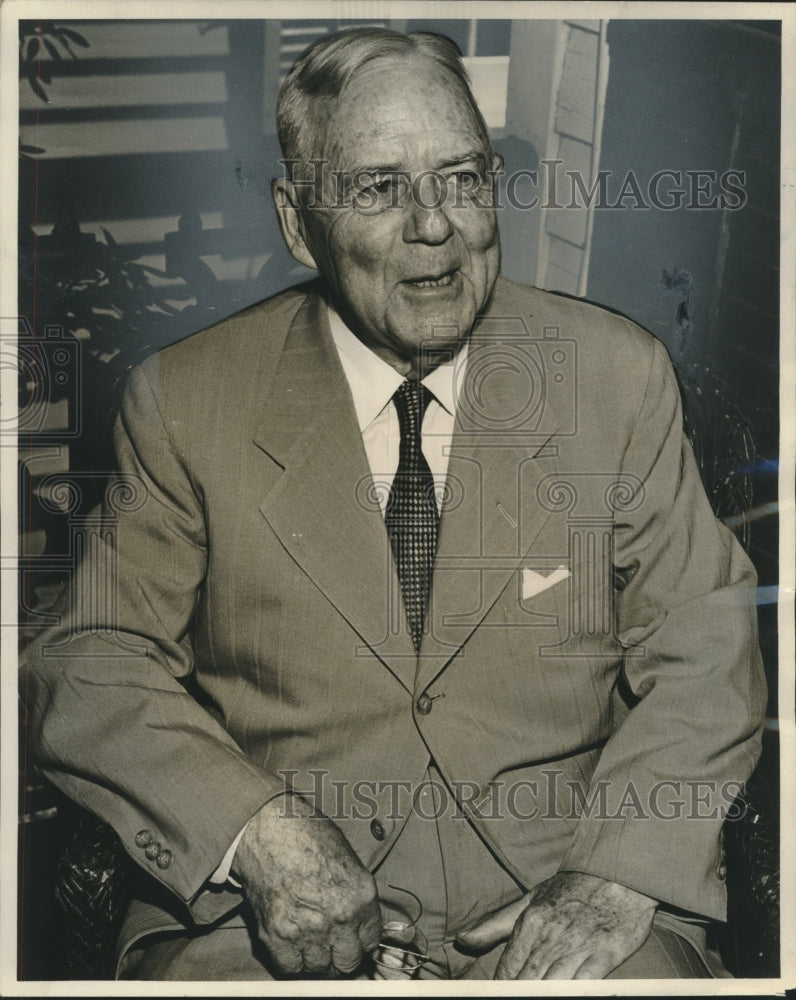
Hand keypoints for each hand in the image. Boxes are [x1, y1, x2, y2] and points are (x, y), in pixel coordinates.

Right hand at [232, 794, 381, 975]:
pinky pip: (289, 967)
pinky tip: (291, 944)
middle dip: (341, 956)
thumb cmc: (307, 835)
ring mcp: (309, 930)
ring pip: (319, 967)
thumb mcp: (347, 859)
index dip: (360, 941)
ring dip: (315, 958)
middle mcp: (340, 917)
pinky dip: (290, 960)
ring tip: (308, 939)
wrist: (269, 828)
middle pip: (348, 962)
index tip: (352, 939)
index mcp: (362, 896)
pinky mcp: (278, 935)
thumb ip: (356, 895)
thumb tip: (360, 921)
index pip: (371, 941)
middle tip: (331, 946)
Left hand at [455, 871, 656, 978]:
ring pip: (550, 985)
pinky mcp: (604, 955)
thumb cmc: (572, 889)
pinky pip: (584, 984)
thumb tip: (462, 940)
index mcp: (530, 921)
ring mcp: (578, 947)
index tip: (494, 996)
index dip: (500, 988)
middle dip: (516, 995)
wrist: (616, 872)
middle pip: (526, 981)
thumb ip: (496, 923)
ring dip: (540, 995)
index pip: (507, 969)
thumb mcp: (531, 898)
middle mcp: (550, 937)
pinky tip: (563, 997)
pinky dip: (571, 993)